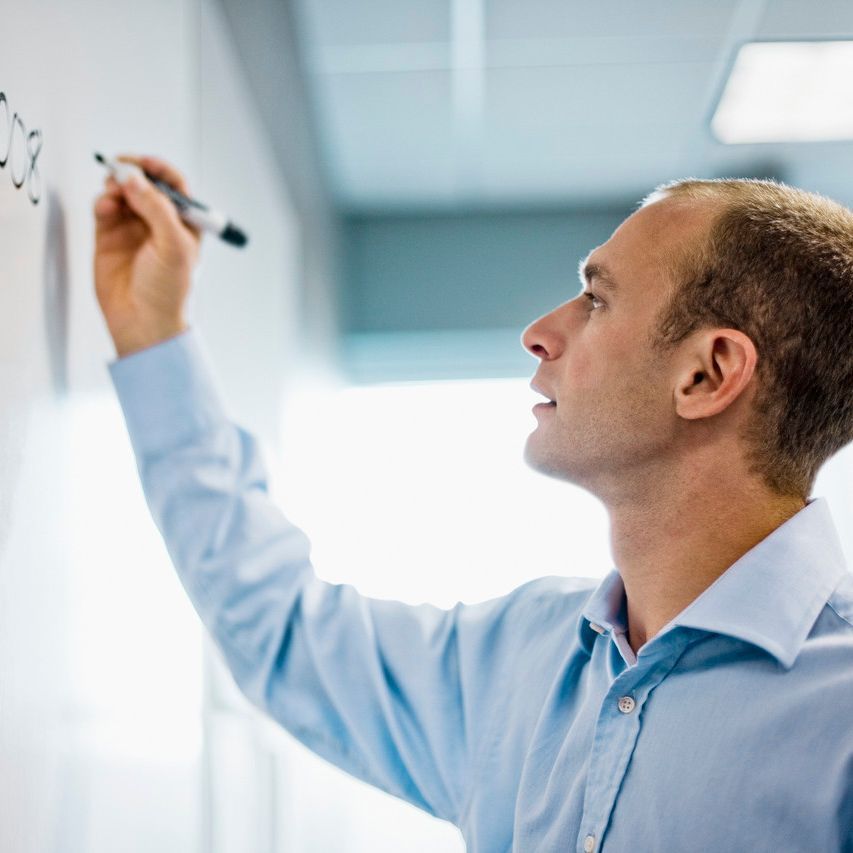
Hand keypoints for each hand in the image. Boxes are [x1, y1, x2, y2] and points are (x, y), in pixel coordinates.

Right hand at [93, 154, 203, 356]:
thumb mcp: (173, 246)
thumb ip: (156, 209)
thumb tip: (135, 179)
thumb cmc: (168, 289)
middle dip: (132, 173)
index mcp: (184, 223)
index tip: (144, 163)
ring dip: (116, 186)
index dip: (159, 169)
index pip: (174, 185)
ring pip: (122, 192)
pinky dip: (103, 201)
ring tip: (113, 193)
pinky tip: (105, 207)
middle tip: (121, 171)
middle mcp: (159, 222)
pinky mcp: (109, 236)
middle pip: (144, 183)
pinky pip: (104, 207)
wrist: (142, 321)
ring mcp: (133, 228)